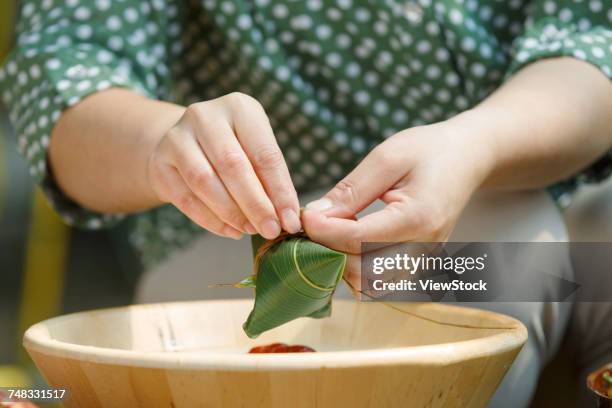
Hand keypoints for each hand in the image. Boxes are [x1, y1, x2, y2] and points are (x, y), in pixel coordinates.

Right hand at [146, 92, 300, 239]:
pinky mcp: (159, 162)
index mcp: (239, 108)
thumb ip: (272, 180)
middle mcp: (205, 116)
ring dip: (232, 213)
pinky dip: (211, 221)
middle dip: (256, 205)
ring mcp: (177, 137)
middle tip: (271, 230)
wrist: (185, 144)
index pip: (264, 154)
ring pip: (205, 182)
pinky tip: (230, 231)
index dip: (280, 191)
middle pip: (233, 166)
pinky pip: (186, 199)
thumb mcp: (257, 151)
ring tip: (250, 230)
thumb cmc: (234, 149)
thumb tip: (287, 218)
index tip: (291, 221)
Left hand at [302, 113, 492, 288]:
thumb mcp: (386, 158)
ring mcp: (424, 259)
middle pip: (360, 271)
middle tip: (310, 228)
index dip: (322, 232)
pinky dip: (356, 268)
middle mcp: (424, 248)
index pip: (356, 240)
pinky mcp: (419, 262)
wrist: (468, 157)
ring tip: (326, 234)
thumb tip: (313, 216)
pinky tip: (345, 243)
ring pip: (369, 284)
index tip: (303, 217)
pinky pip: (380, 280)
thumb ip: (350, 191)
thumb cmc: (429, 150)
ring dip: (341, 264)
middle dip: (328, 252)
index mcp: (418, 219)